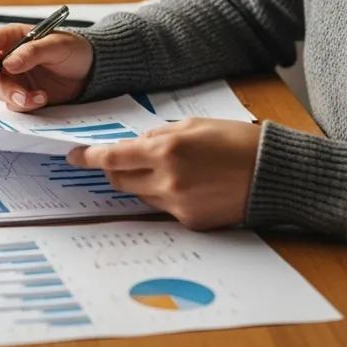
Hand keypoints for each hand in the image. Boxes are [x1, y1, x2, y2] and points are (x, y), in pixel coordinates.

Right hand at [0, 24, 92, 111]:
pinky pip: (15, 104)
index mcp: (13, 37)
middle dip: (3, 87)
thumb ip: (32, 52)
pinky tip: (43, 98)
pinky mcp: (23, 94)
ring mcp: (14, 78)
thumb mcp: (57, 45)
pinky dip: (27, 105)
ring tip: (40, 97)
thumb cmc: (74, 49)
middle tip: (22, 95)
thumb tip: (8, 64)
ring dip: (16, 98)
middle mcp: (8, 57)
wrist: (90, 71)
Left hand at [67, 118, 262, 229]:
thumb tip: (136, 143)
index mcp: (165, 150)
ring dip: (140, 181)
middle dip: (113, 169)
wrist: (273, 174)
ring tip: (165, 168)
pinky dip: (164, 194)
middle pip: (119, 180)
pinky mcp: (190, 222)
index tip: (73, 157)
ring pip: (139, 195)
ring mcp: (178, 205)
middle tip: (118, 159)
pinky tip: (186, 183)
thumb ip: (159, 133)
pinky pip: (162, 208)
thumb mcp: (193, 124)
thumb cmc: (236, 141)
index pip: (113, 157)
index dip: (88, 158)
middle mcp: (167, 180)